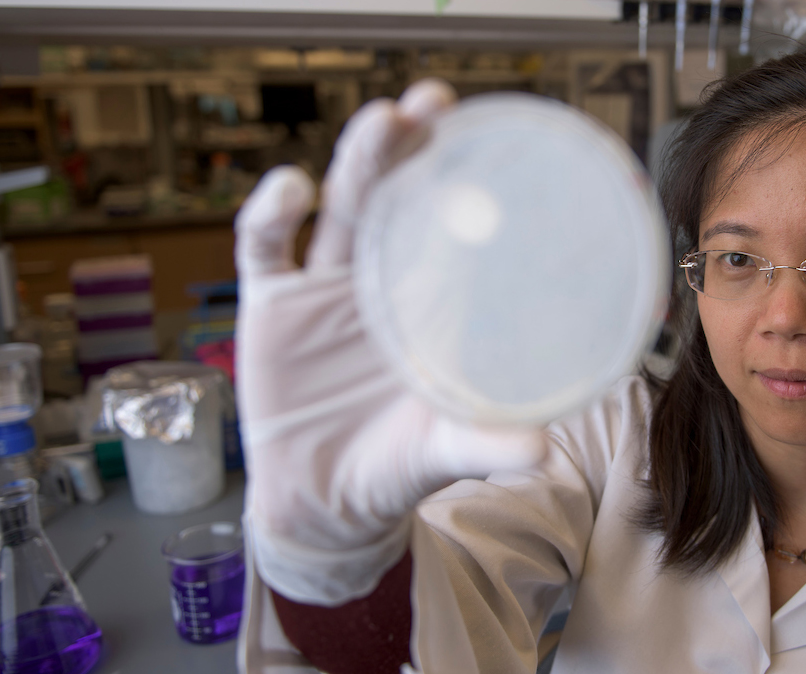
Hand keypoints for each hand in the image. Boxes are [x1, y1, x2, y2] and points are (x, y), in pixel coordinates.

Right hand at [234, 80, 546, 602]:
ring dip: (359, 161)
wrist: (323, 507)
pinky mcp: (270, 306)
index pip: (446, 226)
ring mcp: (323, 289)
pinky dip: (271, 212)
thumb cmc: (393, 468)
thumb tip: (541, 448)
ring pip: (338, 208)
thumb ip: (482, 444)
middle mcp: (379, 282)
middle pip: (392, 197)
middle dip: (409, 146)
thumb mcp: (440, 452)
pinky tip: (294, 191)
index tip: (492, 137)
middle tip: (433, 104)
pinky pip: (264, 246)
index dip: (463, 179)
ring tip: (385, 122)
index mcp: (426, 304)